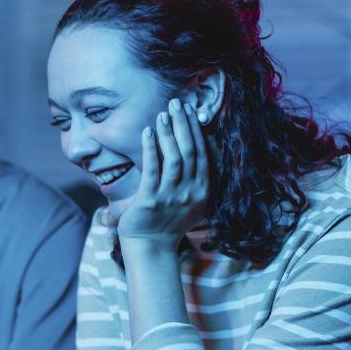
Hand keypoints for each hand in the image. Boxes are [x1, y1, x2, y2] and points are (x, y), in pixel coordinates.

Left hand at [116, 99, 209, 248]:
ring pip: (175, 158)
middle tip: (177, 103)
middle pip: (191, 151)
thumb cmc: (166, 221)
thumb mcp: (188, 200)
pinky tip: (147, 132)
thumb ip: (192, 178)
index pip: (203, 153)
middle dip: (184, 124)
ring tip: (163, 114)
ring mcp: (172, 197)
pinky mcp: (151, 200)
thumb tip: (191, 149)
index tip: (190, 110)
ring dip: (169, 133)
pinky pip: (152, 169)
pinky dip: (151, 148)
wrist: (150, 246)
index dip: (196, 130)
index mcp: (203, 190)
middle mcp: (191, 192)